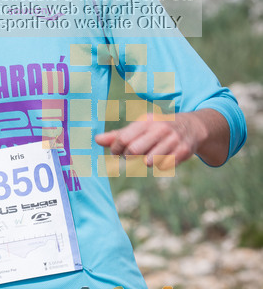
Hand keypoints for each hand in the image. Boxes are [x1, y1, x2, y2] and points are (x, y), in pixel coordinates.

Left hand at [94, 111, 215, 169]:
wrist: (192, 127)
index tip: (116, 152)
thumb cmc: (158, 128)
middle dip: (129, 156)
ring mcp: (172, 140)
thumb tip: (97, 140)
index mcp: (146, 121)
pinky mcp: (183, 152)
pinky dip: (159, 165)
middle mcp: (160, 129)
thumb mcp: (139, 127)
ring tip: (149, 154)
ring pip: (149, 161)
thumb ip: (118, 135)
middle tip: (132, 154)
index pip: (123, 139)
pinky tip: (164, 157)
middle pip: (134, 151)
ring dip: (145, 162)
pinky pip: (163, 167)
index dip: (115, 149)